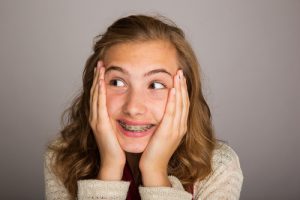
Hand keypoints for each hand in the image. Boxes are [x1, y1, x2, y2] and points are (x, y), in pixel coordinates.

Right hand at [89, 61, 125, 179]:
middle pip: (94, 91)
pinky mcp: (100, 124)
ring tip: (99, 67)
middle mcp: (95, 116)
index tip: (104, 68)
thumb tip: (127, 107)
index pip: (99, 94)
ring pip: (95, 95)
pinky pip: (99, 104)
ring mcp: (96, 119)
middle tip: (99, 62)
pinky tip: (100, 82)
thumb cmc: (117, 145)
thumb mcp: (116, 127)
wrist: (113, 160)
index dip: (99, 80)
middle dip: (96, 76)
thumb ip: (117, 116)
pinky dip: (99, 92)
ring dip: (96, 80)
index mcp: (100, 116)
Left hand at [139, 70, 189, 185]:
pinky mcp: (168, 132)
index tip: (180, 78)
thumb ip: (164, 123)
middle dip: (183, 86)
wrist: (153, 167)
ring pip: (180, 105)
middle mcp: (181, 126)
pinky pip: (172, 113)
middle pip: (184, 102)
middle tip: (180, 72)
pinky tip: (173, 90)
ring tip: (178, 75)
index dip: (183, 90)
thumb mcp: (162, 134)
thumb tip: (161, 112)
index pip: (184, 104)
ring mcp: (176, 129)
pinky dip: (174, 101)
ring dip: (180, 89)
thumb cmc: (154, 151)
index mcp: (180, 126)